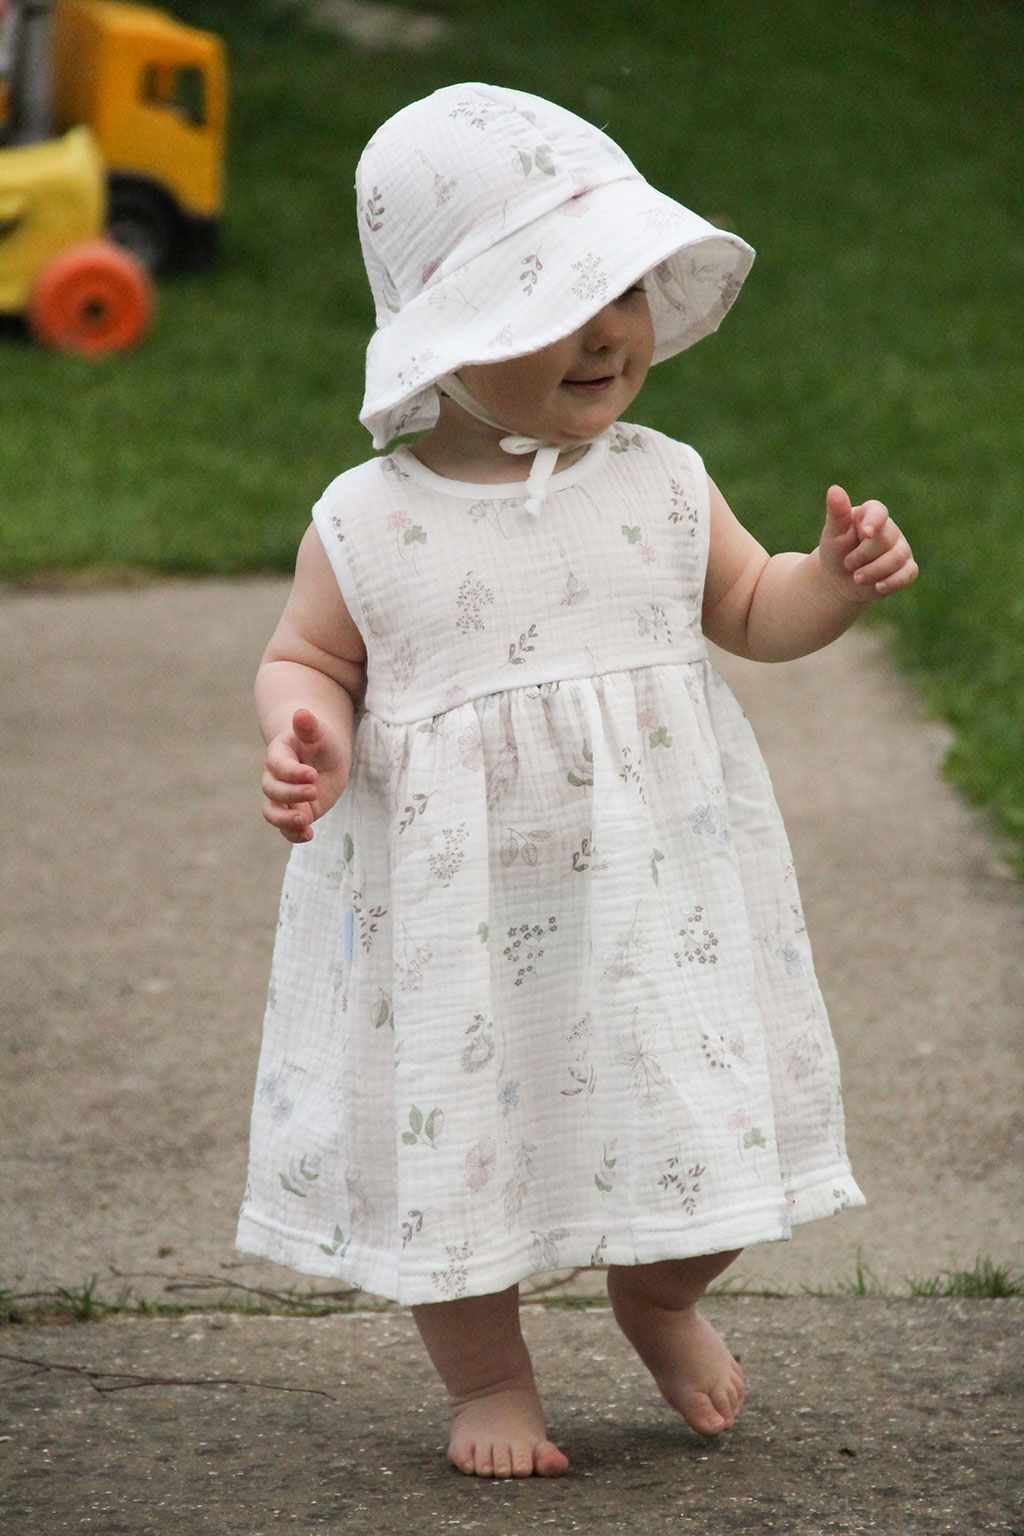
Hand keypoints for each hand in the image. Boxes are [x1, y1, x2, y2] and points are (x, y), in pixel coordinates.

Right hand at [261, 708, 350, 842]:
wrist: (324, 757)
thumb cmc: (321, 742)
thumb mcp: (320, 733)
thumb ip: (309, 726)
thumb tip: (301, 713)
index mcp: (279, 754)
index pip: (277, 765)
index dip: (292, 772)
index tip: (313, 775)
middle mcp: (275, 778)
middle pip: (271, 790)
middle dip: (291, 794)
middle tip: (314, 790)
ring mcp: (283, 797)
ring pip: (272, 812)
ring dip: (285, 819)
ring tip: (305, 820)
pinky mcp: (293, 812)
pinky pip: (285, 828)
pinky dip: (294, 834)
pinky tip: (309, 834)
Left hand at [818, 485, 918, 602]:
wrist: (839, 580)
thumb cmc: (835, 552)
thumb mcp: (832, 534)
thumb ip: (837, 513)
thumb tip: (835, 489)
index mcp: (871, 514)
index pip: (878, 512)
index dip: (874, 521)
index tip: (865, 533)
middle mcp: (890, 529)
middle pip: (885, 540)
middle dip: (862, 556)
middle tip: (847, 564)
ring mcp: (901, 548)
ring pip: (897, 558)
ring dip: (873, 571)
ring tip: (856, 577)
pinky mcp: (907, 568)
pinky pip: (908, 574)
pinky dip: (892, 582)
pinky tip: (878, 587)